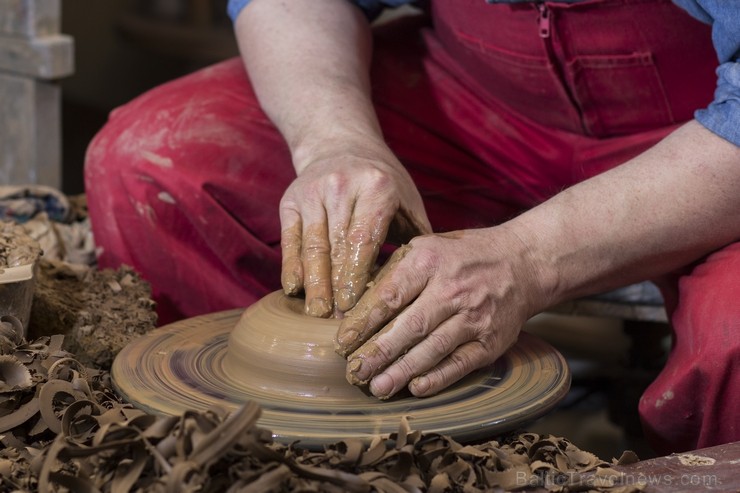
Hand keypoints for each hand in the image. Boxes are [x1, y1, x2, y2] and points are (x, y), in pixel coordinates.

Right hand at [280, 142, 430, 316]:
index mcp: (377, 187)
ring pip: (312, 246)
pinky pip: (291, 239)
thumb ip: (416, 240)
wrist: (341, 144)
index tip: (356, 308)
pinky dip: (292, 266)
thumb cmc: (383, 184)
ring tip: (317, 315)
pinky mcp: (291, 200)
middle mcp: (342, 186)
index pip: (365, 240)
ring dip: (314, 284)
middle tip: (339, 323)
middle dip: (337, 288)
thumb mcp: (407, 203)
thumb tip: (423, 287)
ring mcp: (313, 192)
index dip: (358, 276)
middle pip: (337, 247)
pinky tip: (294, 291)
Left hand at [334, 227, 547, 398]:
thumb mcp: (428, 247)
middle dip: (378, 352)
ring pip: (432, 348)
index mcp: (429, 262)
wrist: (524, 263)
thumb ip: (395, 272)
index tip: (342, 342)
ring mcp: (474, 317)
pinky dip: (438, 378)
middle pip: (409, 325)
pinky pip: (460, 363)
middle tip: (354, 372)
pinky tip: (416, 388)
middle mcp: (452, 289)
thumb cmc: (464, 256)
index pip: (389, 295)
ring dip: (402, 371)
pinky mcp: (491, 340)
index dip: (362, 321)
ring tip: (377, 387)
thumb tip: (356, 303)